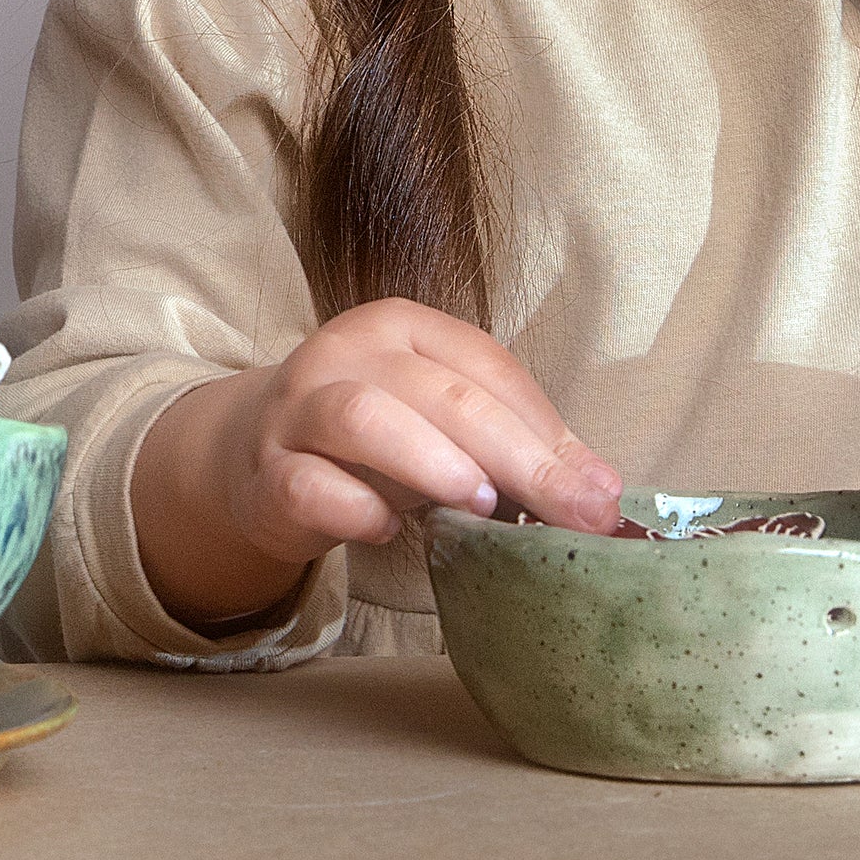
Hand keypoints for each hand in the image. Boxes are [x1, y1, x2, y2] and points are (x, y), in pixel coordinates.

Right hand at [133, 299, 622, 629]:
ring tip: (483, 506)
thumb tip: (603, 495)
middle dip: (518, 455)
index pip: (484, 365)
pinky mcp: (268, 473)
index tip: (600, 494)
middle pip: (437, 392)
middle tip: (574, 514)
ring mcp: (298, 411)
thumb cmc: (376, 441)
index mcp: (399, 327)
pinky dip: (356, 510)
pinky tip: (390, 532)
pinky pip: (310, 487)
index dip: (547, 428)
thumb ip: (518, 448)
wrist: (256, 456)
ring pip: (362, 417)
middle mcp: (343, 353)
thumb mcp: (447, 428)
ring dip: (432, 462)